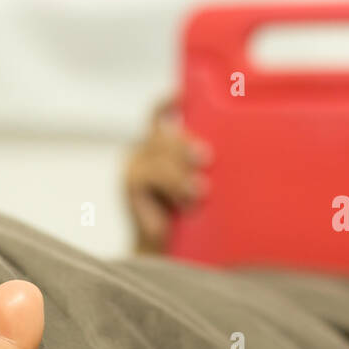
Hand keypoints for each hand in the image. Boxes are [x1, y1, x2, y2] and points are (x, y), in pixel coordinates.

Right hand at [126, 98, 210, 253]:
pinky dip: (173, 185)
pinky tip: (185, 202)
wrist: (166, 253)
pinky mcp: (130, 182)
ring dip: (183, 173)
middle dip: (185, 144)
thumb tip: (218, 151)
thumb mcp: (197, 184)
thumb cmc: (189, 219)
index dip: (170, 102)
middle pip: (165, 132)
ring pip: (162, 151)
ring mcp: (134, 165)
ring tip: (199, 193)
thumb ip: (199, 166)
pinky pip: (154, 173)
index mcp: (158, 148)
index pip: (159, 114)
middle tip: (206, 159)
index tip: (184, 95)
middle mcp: (142, 151)